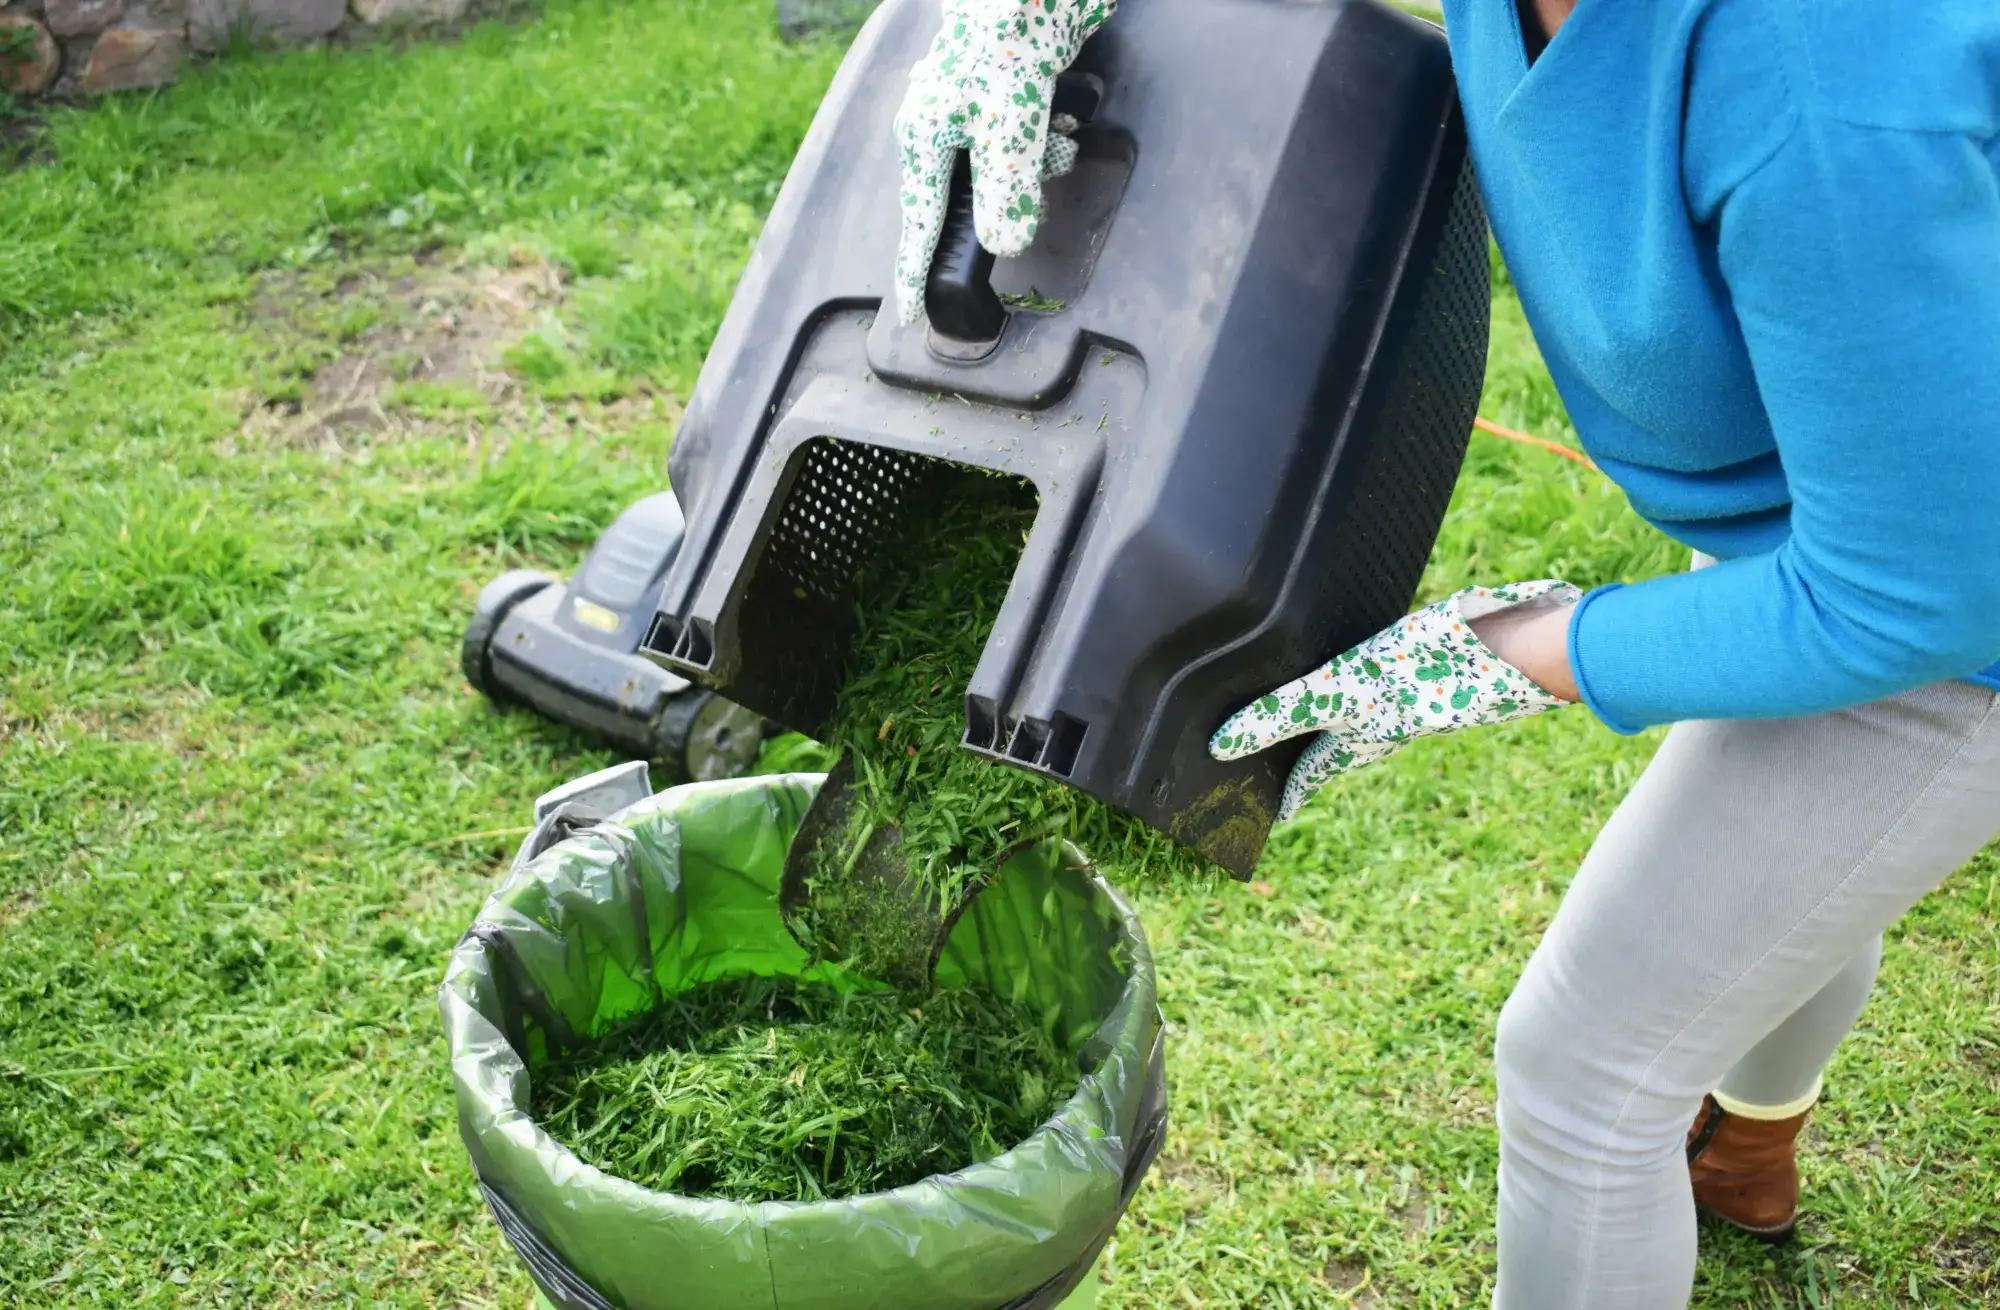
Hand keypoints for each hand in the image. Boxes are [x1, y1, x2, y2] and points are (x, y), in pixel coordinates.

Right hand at [892, 0, 1113, 323]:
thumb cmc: (1007, 35)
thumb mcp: (1012, 120)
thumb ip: (1008, 184)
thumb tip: (1005, 241)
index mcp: (925, 136)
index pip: (920, 220)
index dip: (917, 268)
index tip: (914, 309)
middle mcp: (939, 127)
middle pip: (971, 195)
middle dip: (1012, 195)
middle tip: (1040, 172)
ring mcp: (968, 110)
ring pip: (1003, 169)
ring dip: (1036, 162)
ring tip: (1057, 134)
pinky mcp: (999, 95)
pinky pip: (1019, 141)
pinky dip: (1042, 139)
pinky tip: (1060, 117)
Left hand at [1210, 581, 1582, 820]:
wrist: (1512, 649)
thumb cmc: (1425, 676)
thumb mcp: (1337, 693)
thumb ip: (1279, 714)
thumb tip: (1220, 745)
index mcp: (1358, 739)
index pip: (1310, 775)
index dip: (1286, 794)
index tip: (1269, 815)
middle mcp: (1381, 724)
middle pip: (1332, 748)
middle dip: (1303, 756)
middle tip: (1275, 762)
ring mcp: (1406, 698)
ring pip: (1358, 717)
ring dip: (1332, 720)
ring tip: (1311, 716)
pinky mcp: (1427, 666)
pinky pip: (1381, 682)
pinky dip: (1362, 681)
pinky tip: (1366, 663)